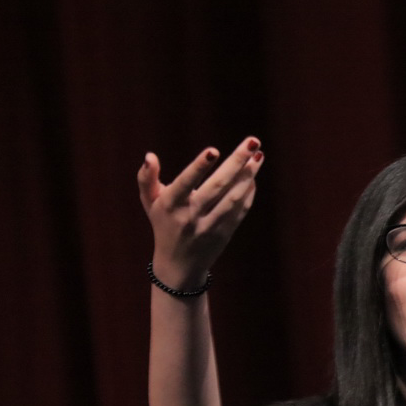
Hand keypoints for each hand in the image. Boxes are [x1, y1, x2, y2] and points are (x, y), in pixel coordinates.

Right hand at [137, 137, 263, 283]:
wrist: (179, 264)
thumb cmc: (163, 223)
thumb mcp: (149, 201)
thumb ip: (146, 178)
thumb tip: (150, 156)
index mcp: (170, 205)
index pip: (185, 183)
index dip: (198, 167)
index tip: (213, 150)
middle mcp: (191, 216)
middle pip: (217, 186)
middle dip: (236, 162)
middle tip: (253, 141)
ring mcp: (210, 226)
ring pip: (234, 198)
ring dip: (249, 175)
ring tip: (259, 155)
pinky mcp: (226, 232)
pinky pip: (240, 209)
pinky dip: (248, 191)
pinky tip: (253, 174)